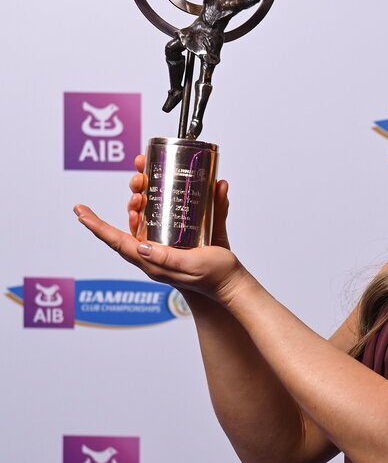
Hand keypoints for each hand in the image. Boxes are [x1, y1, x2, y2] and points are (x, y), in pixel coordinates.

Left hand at [76, 161, 241, 304]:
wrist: (233, 284)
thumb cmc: (214, 278)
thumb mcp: (191, 267)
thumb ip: (168, 259)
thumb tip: (141, 245)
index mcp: (152, 261)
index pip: (117, 241)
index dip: (97, 225)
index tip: (80, 211)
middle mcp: (155, 251)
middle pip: (132, 221)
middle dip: (131, 195)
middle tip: (138, 178)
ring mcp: (167, 244)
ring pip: (147, 216)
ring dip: (144, 194)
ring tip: (147, 178)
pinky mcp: (181, 237)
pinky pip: (168, 214)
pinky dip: (170, 196)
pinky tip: (176, 182)